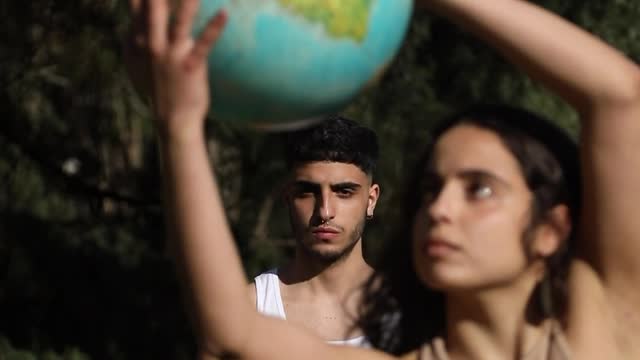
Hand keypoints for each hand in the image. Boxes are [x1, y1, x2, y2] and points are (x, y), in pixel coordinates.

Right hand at [124, 0, 226, 139]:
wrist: (171, 119)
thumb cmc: (157, 89)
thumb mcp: (136, 64)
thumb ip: (133, 40)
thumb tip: (130, 26)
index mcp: (136, 40)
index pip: (136, 4)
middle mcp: (150, 44)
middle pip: (152, 6)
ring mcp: (170, 55)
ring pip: (178, 20)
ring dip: (187, 1)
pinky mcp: (190, 66)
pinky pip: (204, 43)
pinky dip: (214, 28)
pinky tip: (224, 13)